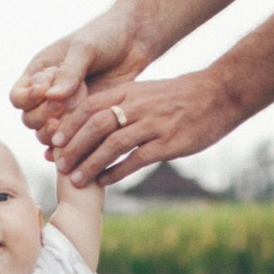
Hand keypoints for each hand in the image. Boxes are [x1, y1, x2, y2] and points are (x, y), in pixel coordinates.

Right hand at [9, 10, 152, 147]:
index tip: (44, 91)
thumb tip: (51, 96)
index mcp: (40, 73)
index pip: (18, 97)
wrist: (134, 42)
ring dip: (54, 134)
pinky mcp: (85, 121)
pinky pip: (70, 142)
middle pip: (30, 119)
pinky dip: (67, 148)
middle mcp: (49, 95)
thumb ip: (69, 72)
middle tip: (62, 105)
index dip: (27, 99)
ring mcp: (66, 111)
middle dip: (43, 116)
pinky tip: (73, 148)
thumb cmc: (105, 36)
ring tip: (69, 124)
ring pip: (46, 134)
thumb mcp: (85, 48)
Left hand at [51, 70, 243, 187]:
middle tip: (59, 163)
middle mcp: (138, 106)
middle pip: (95, 125)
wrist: (219, 94)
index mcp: (130, 92)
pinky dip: (117, 171)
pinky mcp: (168, 142)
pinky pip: (136, 159)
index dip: (69, 124)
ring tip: (76, 180)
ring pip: (112, 144)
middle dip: (74, 146)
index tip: (54, 141)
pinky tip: (105, 182)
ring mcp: (153, 124)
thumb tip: (98, 119)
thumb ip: (124, 104)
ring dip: (91, 163)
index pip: (89, 106)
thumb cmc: (181, 96)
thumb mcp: (147, 91)